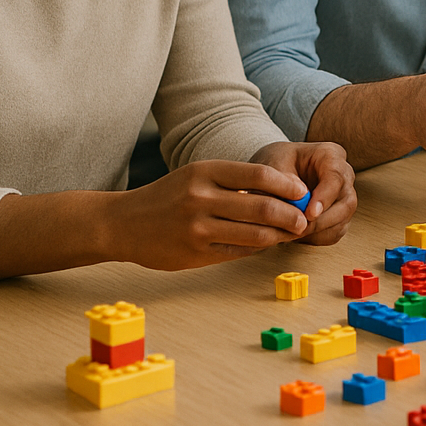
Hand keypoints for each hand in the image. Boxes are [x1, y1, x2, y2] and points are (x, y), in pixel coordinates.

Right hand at [111, 159, 312, 269]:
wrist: (122, 223)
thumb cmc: (168, 196)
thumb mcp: (196, 176)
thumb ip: (234, 182)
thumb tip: (283, 193)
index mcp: (204, 172)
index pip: (259, 174)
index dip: (287, 185)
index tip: (302, 192)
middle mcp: (200, 198)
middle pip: (262, 207)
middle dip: (291, 215)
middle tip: (303, 220)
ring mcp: (197, 228)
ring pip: (254, 234)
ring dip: (279, 236)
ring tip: (290, 234)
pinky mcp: (194, 253)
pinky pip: (238, 252)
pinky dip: (258, 249)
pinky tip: (265, 244)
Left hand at [249, 141, 355, 245]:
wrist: (274, 171)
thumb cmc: (276, 162)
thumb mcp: (273, 164)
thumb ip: (283, 180)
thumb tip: (298, 200)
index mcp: (330, 155)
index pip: (336, 177)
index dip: (325, 197)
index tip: (309, 214)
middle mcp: (343, 176)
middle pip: (346, 203)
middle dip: (322, 221)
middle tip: (298, 229)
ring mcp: (343, 197)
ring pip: (342, 221)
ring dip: (317, 232)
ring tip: (291, 232)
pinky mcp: (338, 216)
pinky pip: (334, 233)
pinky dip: (315, 238)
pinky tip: (296, 234)